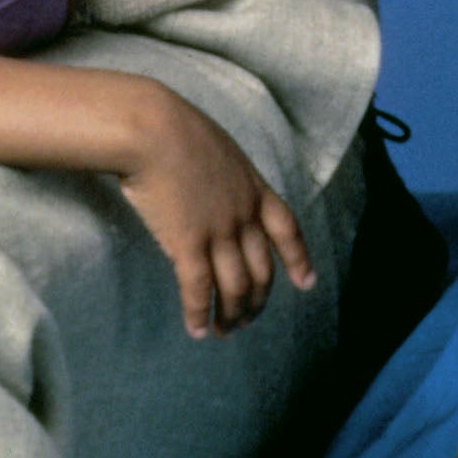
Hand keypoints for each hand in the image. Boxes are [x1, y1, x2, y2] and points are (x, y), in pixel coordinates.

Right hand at [116, 87, 315, 338]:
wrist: (150, 128)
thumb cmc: (173, 127)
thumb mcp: (217, 147)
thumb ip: (225, 175)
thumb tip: (217, 187)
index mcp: (253, 187)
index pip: (286, 229)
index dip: (298, 259)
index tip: (307, 283)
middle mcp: (242, 214)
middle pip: (262, 270)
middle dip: (257, 301)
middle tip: (247, 319)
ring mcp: (217, 231)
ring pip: (236, 287)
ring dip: (232, 315)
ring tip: (224, 330)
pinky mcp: (187, 244)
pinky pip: (199, 290)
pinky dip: (200, 314)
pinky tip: (197, 329)